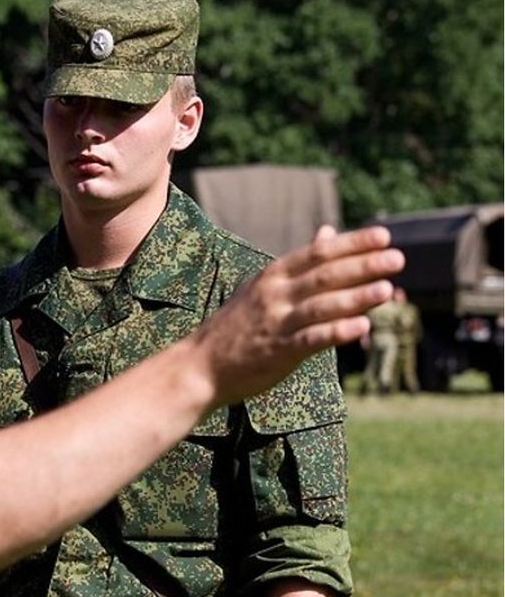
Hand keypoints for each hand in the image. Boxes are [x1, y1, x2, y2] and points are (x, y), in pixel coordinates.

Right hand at [194, 225, 402, 406]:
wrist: (200, 365)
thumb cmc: (237, 326)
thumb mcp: (264, 286)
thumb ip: (300, 263)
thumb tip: (328, 232)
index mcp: (273, 276)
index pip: (317, 253)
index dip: (351, 243)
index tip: (383, 235)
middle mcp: (275, 295)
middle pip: (324, 275)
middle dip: (362, 266)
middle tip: (397, 258)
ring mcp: (276, 322)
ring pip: (321, 305)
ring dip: (356, 297)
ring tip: (387, 289)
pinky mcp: (278, 351)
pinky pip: (311, 339)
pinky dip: (336, 332)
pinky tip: (361, 327)